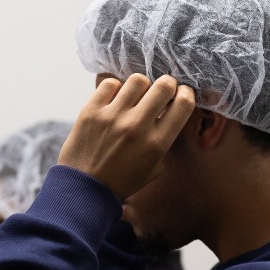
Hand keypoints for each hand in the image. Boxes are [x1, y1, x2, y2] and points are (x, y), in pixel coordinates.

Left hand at [58, 74, 196, 199]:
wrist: (84, 189)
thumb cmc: (122, 180)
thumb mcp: (154, 168)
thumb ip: (164, 141)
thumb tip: (168, 113)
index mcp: (156, 143)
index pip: (183, 104)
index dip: (186, 94)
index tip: (180, 94)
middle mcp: (137, 126)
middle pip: (164, 85)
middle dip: (167, 84)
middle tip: (160, 91)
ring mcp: (113, 117)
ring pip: (138, 80)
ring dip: (141, 86)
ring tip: (135, 96)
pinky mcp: (91, 111)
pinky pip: (110, 83)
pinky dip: (115, 88)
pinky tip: (114, 100)